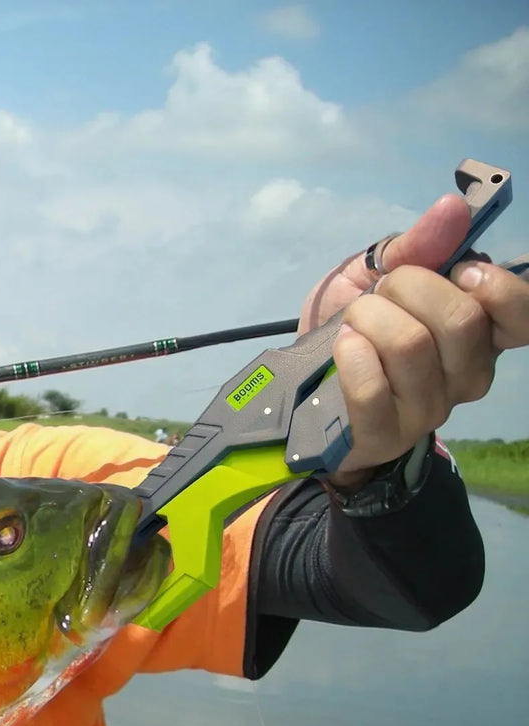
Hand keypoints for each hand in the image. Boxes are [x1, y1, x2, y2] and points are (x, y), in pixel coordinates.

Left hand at [298, 194, 528, 487]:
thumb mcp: (376, 274)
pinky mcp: (385, 436)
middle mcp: (466, 376)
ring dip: (369, 318)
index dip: (496, 288)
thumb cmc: (349, 325)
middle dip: (407, 287)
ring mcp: (428, 411)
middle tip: (379, 294)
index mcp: (479, 335)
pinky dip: (351, 356)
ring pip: (411, 346)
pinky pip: (373, 389)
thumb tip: (454, 208)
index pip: (524, 317)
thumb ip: (417, 246)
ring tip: (351, 322)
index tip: (458, 271)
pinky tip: (343, 348)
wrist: (301, 385)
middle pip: (460, 320)